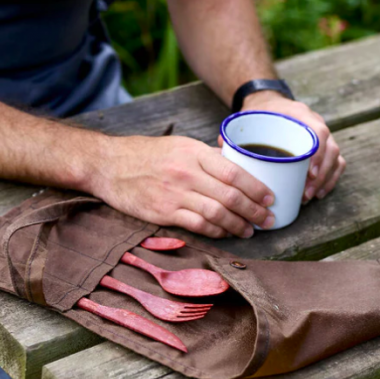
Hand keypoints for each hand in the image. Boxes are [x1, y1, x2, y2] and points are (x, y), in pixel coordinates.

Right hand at [84, 134, 274, 238]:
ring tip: (250, 231)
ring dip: (238, 225)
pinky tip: (226, 233)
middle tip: (267, 219)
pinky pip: (197, 225)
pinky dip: (216, 231)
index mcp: (193, 152)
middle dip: (254, 211)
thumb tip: (234, 164)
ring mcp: (174, 194)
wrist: (109, 165)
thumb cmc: (145, 154)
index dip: (256, 188)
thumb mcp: (178, 145)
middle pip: (230, 196)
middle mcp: (186, 173)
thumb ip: (206, 156)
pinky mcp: (163, 213)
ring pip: (216, 213)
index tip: (269, 197)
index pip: (234, 172)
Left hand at [237, 91, 345, 201]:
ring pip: (335, 158)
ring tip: (308, 197)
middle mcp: (315, 123)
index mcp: (300, 114)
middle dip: (320, 175)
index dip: (318, 154)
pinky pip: (336, 163)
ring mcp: (322, 136)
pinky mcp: (323, 147)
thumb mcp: (248, 117)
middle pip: (330, 149)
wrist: (269, 105)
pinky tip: (318, 193)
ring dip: (325, 180)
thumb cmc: (259, 114)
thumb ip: (237, 131)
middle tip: (305, 194)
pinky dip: (330, 179)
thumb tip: (221, 144)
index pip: (319, 132)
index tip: (308, 174)